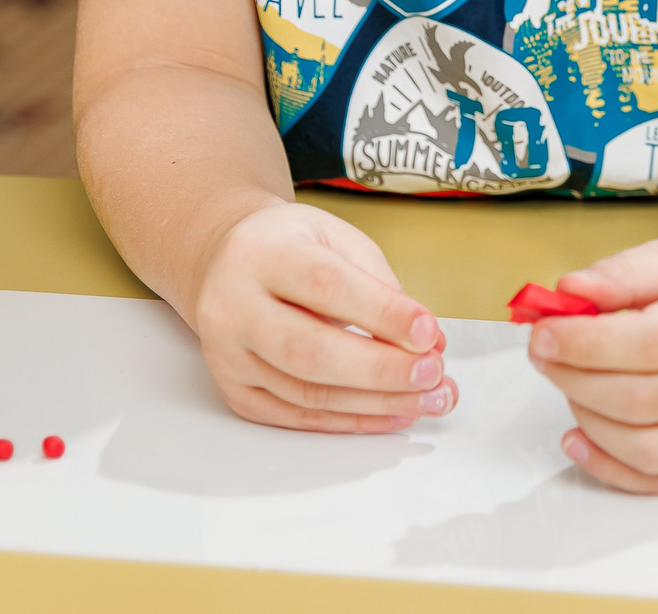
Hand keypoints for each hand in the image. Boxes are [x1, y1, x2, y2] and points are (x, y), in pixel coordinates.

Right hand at [187, 201, 454, 431]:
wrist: (224, 261)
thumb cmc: (290, 246)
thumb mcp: (335, 237)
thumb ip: (381, 283)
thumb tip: (427, 339)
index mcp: (261, 255)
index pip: (325, 287)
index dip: (381, 313)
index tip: (428, 332)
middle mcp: (233, 307)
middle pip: (308, 351)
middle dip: (380, 369)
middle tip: (432, 374)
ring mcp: (228, 354)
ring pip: (305, 393)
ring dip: (375, 403)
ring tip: (427, 399)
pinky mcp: (234, 390)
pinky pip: (295, 416)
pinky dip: (350, 420)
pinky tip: (391, 412)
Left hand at [528, 233, 657, 493]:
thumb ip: (624, 272)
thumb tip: (568, 291)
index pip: (651, 343)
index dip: (587, 343)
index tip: (544, 331)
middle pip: (642, 400)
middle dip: (575, 379)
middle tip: (543, 352)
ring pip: (647, 449)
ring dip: (588, 419)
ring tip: (568, 382)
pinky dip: (610, 467)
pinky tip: (579, 436)